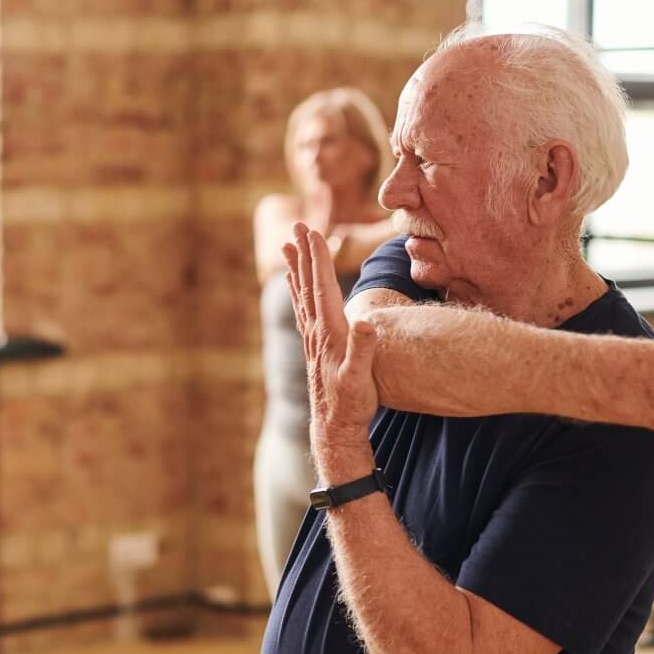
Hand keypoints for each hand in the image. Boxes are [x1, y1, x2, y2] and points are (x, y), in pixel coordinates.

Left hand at [284, 222, 380, 480]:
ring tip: (287, 246)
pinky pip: (303, 310)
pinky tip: (293, 282)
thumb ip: (364, 348)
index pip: (322, 287)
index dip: (317, 259)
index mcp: (329, 332)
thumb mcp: (362, 377)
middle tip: (297, 226)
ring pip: (302, 295)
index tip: (312, 233)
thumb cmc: (352, 403)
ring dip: (297, 268)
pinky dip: (298, 290)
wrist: (334, 427)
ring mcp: (313, 338)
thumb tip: (365, 321)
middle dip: (304, 254)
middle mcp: (316, 331)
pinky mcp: (315, 346)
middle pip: (308, 285)